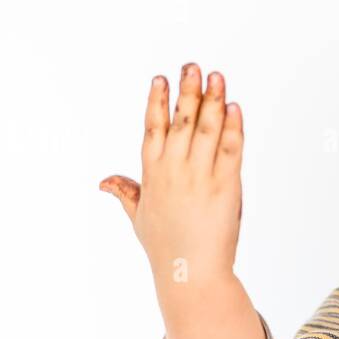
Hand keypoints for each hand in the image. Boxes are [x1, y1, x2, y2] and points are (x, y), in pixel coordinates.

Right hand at [99, 63, 244, 286]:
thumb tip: (104, 181)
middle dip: (187, 91)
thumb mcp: (139, 218)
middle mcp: (174, 171)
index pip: (153, 129)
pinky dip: (233, 127)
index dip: (157, 102)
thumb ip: (126, 192)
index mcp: (152, 175)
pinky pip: (230, 149)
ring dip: (212, 100)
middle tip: (192, 65)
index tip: (160, 78)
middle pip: (181, 121)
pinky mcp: (226, 186)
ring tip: (217, 76)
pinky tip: (234, 107)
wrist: (190, 274)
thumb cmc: (165, 249)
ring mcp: (200, 177)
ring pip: (206, 129)